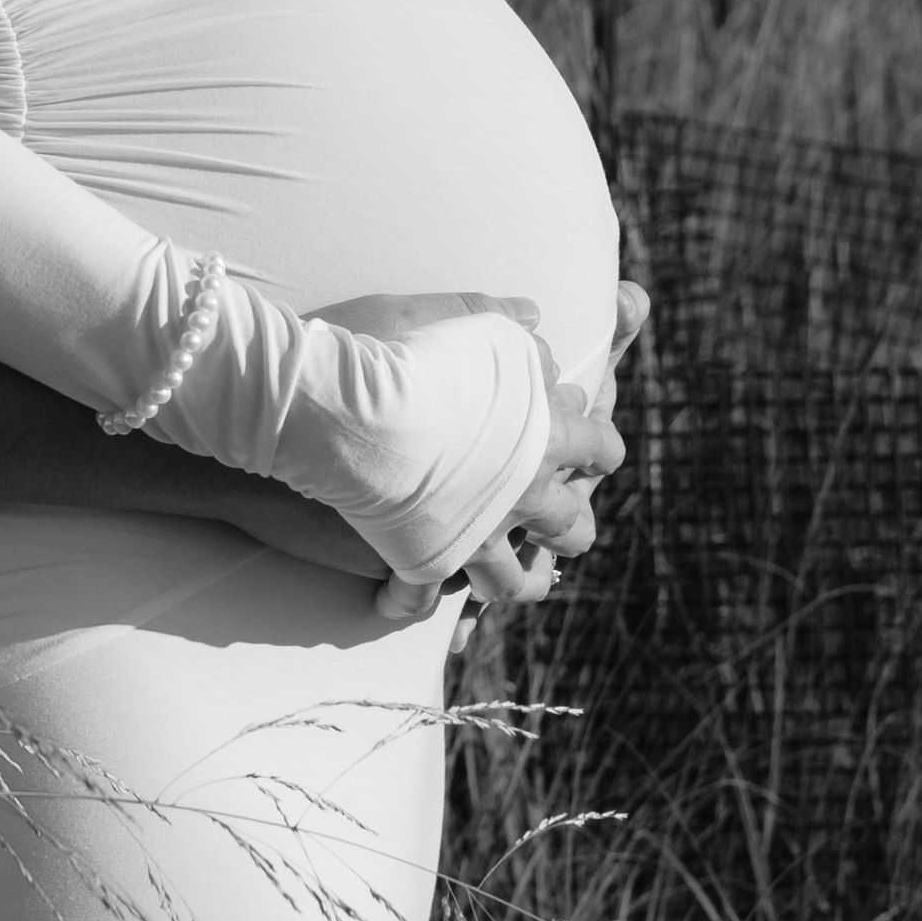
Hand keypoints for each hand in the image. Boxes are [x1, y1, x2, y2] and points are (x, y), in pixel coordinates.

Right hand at [351, 285, 642, 623]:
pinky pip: (426, 604)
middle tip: (556, 514)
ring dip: (515, 578)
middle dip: (569, 520)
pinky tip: (396, 601)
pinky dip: (411, 603)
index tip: (584, 438)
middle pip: (570, 525)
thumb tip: (531, 317)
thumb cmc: (386, 351)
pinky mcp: (421, 561)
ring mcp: (472, 535)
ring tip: (506, 575)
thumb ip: (496, 319)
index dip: (596, 443)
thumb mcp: (446, 317)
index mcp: (540, 433)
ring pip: (514, 581)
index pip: (597, 446)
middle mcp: (519, 493)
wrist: (324, 407)